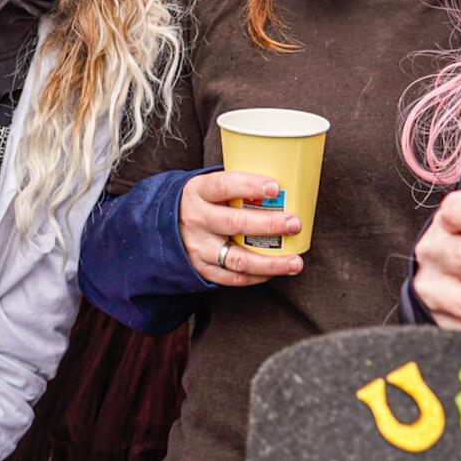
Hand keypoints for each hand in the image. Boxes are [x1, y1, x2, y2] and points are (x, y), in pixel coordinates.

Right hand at [180, 171, 302, 286]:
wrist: (164, 225)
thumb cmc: (200, 201)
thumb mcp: (208, 185)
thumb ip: (236, 185)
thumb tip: (282, 182)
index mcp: (199, 192)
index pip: (224, 186)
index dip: (249, 186)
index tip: (275, 187)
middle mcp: (197, 219)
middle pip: (235, 223)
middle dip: (269, 225)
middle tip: (295, 224)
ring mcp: (199, 247)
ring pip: (237, 259)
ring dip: (270, 262)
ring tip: (295, 262)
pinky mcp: (202, 268)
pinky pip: (233, 278)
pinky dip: (257, 276)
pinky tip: (275, 271)